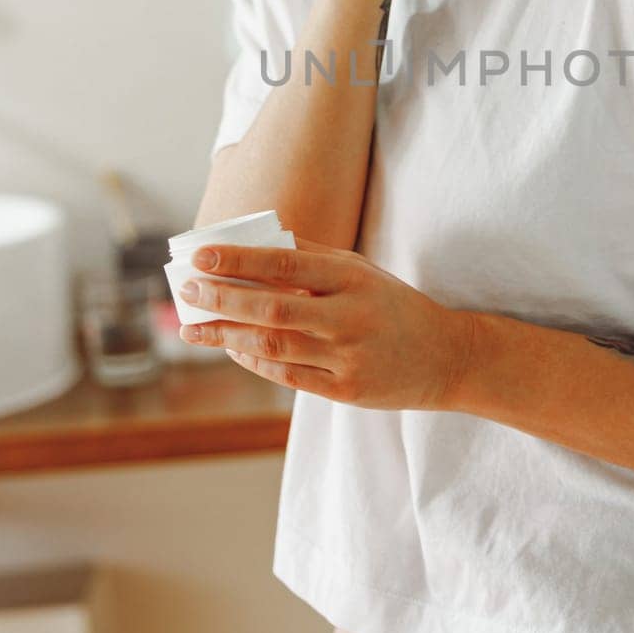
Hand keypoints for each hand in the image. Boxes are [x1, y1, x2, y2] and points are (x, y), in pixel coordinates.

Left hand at [177, 237, 475, 411]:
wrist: (447, 358)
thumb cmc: (394, 306)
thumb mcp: (362, 272)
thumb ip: (313, 257)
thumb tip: (256, 241)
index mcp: (352, 278)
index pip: (284, 264)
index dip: (237, 260)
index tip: (199, 257)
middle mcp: (349, 316)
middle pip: (271, 307)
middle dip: (221, 299)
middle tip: (186, 291)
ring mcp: (347, 357)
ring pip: (273, 345)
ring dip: (226, 335)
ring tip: (192, 327)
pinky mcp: (346, 391)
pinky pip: (287, 376)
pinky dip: (253, 361)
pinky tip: (231, 347)